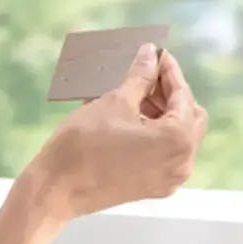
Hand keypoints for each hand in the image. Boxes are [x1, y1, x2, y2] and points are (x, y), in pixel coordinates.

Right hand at [26, 43, 208, 220]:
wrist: (55, 189)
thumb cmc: (82, 145)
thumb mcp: (113, 103)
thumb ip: (139, 77)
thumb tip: (149, 54)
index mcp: (178, 139)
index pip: (183, 96)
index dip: (169, 72)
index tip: (157, 54)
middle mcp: (182, 162)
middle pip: (188, 118)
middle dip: (169, 94)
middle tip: (146, 76)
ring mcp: (168, 179)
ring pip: (175, 137)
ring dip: (160, 114)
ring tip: (133, 97)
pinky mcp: (152, 188)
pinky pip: (162, 153)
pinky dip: (152, 134)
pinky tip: (129, 120)